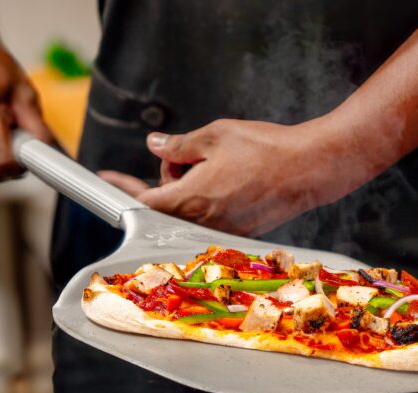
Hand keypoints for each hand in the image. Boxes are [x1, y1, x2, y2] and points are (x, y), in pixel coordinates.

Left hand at [100, 118, 367, 236]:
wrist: (310, 170)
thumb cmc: (267, 150)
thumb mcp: (215, 135)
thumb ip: (179, 144)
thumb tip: (156, 146)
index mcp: (191, 198)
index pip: (143, 198)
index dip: (122, 185)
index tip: (107, 178)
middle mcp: (204, 222)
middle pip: (167, 204)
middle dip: (170, 177)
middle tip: (194, 153)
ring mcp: (223, 231)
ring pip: (190, 210)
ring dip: (194, 187)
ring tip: (223, 164)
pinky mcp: (241, 233)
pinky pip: (212, 217)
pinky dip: (213, 198)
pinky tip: (235, 179)